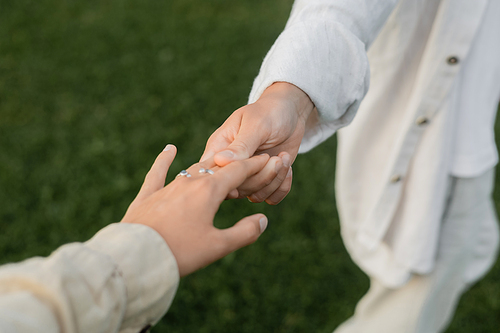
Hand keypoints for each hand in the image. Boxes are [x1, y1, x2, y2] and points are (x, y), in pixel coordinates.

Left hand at [121, 145, 270, 276]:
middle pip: (218, 166)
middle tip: (251, 162)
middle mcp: (189, 182)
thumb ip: (244, 232)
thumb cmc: (180, 252)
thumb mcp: (218, 246)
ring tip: (223, 163)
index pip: (239, 171)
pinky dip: (164, 159)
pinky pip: (157, 172)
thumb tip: (263, 220)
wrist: (136, 256)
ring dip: (211, 165)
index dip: (257, 165)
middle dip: (237, 163)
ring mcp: (167, 187)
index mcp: (209, 191)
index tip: (270, 160)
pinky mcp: (148, 195)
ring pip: (193, 168)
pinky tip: (169, 149)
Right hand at [201, 82, 313, 203]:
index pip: (214, 175)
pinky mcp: (265, 181)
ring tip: (283, 158)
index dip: (230, 179)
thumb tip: (220, 161)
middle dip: (261, 177)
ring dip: (274, 180)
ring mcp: (248, 176)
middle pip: (237, 189)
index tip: (252, 167)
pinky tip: (288, 168)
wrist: (290, 112)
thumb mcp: (255, 124)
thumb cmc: (268, 112)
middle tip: (277, 158)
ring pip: (255, 196)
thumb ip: (241, 145)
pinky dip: (282, 187)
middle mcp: (231, 166)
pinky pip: (270, 198)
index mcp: (219, 149)